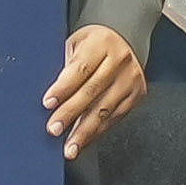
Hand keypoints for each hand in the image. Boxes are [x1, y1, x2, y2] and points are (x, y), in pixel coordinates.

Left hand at [44, 21, 148, 152]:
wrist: (127, 38)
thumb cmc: (96, 42)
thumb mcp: (77, 44)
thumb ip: (68, 67)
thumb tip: (53, 97)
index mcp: (101, 43)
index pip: (80, 69)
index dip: (63, 88)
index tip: (48, 103)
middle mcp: (119, 60)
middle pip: (92, 91)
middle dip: (70, 113)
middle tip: (54, 129)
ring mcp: (131, 79)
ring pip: (105, 109)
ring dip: (85, 130)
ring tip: (70, 146)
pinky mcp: (137, 94)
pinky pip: (115, 116)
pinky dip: (98, 130)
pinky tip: (86, 139)